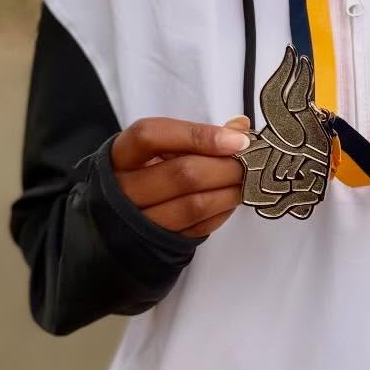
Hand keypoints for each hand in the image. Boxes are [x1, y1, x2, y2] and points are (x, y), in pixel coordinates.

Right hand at [108, 115, 250, 240]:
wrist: (118, 217)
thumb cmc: (143, 173)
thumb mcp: (158, 148)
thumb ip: (195, 134)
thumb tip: (239, 128)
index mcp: (122, 154)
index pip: (153, 136)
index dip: (198, 135)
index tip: (236, 139)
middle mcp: (124, 188)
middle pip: (182, 173)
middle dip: (225, 166)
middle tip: (250, 161)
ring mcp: (141, 220)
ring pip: (194, 205)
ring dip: (229, 192)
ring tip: (245, 180)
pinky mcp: (161, 241)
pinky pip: (199, 228)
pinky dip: (222, 212)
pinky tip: (230, 200)